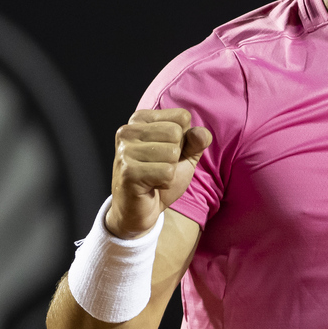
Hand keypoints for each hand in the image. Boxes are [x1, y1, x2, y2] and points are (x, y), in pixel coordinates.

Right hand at [106, 109, 211, 238]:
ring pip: (171, 153)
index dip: (183, 140)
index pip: (181, 117)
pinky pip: (167, 172)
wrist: (139, 211)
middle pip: (176, 133)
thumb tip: (202, 133)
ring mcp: (125, 151)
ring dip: (170, 171)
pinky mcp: (128, 172)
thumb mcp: (184, 156)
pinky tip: (151, 186)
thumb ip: (196, 141)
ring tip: (154, 177)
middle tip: (158, 168)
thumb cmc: (160, 179)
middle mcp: (127, 131)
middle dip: (175, 156)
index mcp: (140, 120)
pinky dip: (165, 183)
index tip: (165, 153)